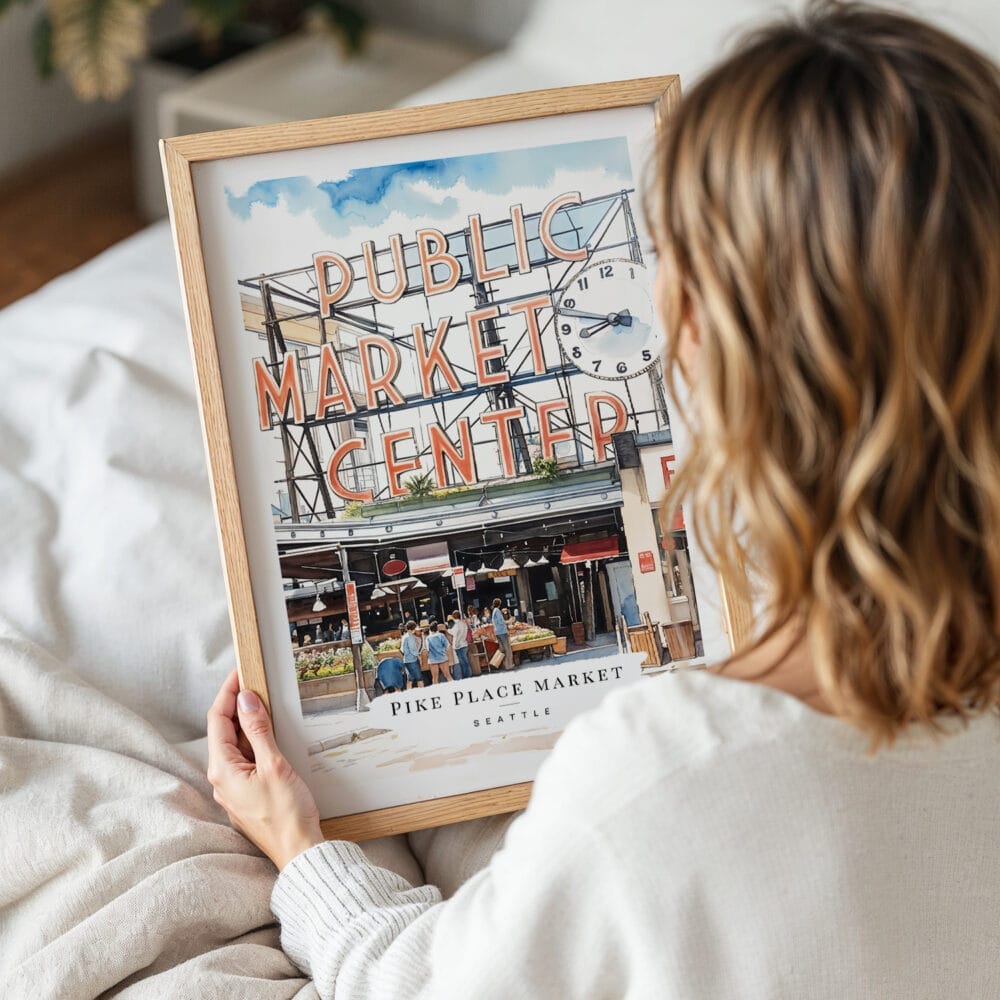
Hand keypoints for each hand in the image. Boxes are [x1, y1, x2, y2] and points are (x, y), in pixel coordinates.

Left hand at [207, 668, 323, 869]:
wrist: (299, 852)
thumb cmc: (287, 814)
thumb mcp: (274, 765)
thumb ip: (258, 730)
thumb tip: (246, 700)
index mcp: (223, 770)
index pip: (218, 720)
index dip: (228, 693)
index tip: (240, 673)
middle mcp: (222, 779)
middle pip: (223, 731)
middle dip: (237, 705)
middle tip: (254, 683)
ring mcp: (233, 789)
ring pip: (235, 746)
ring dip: (246, 723)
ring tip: (263, 704)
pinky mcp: (246, 795)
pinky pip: (244, 760)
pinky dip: (254, 742)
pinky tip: (269, 736)